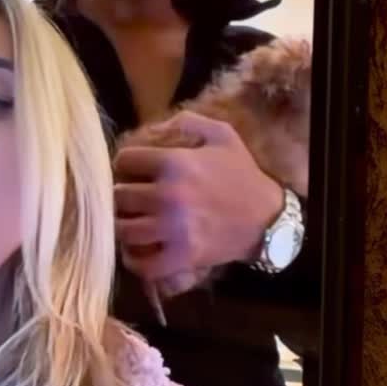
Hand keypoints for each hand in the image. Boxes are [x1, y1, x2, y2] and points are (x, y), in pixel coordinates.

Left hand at [114, 110, 283, 285]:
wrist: (268, 218)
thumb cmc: (242, 174)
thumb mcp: (222, 134)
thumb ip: (187, 121)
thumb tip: (154, 126)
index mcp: (174, 163)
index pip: (124, 161)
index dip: (125, 164)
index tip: (132, 171)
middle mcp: (168, 196)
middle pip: (118, 195)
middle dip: (121, 194)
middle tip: (130, 198)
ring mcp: (173, 229)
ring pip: (123, 229)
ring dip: (123, 225)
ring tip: (131, 222)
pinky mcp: (182, 257)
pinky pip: (142, 264)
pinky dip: (135, 259)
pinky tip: (138, 250)